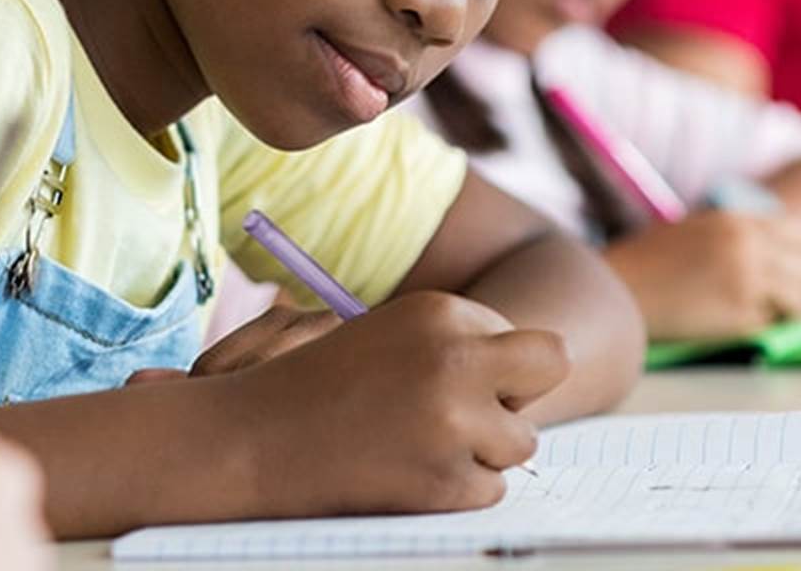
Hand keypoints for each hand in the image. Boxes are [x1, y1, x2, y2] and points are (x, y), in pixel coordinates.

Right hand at [213, 291, 566, 515]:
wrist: (250, 443)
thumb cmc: (316, 385)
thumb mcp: (387, 332)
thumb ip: (454, 339)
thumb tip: (529, 362)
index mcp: (440, 311)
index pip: (519, 336)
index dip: (491, 364)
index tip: (451, 380)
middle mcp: (456, 359)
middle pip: (550, 364)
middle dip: (524, 391)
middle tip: (483, 411)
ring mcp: (454, 422)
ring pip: (522, 441)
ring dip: (483, 450)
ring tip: (420, 445)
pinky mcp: (446, 481)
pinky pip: (490, 489)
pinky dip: (456, 489)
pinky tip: (406, 474)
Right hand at [603, 211, 800, 340]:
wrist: (617, 288)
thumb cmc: (647, 263)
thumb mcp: (694, 231)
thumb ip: (733, 236)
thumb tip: (770, 256)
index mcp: (737, 220)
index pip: (794, 234)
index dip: (789, 255)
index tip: (779, 270)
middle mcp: (749, 246)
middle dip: (792, 286)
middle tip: (774, 301)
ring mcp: (748, 281)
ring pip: (798, 300)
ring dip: (783, 311)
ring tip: (757, 315)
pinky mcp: (741, 315)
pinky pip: (769, 325)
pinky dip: (756, 328)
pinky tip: (726, 324)